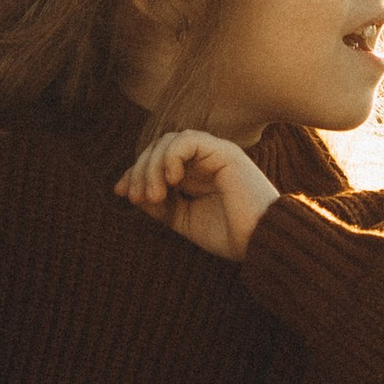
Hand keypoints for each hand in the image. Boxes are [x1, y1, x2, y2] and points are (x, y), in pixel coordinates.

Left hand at [112, 128, 281, 262]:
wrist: (261, 243)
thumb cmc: (230, 235)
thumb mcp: (183, 220)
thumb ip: (159, 205)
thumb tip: (130, 190)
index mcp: (196, 175)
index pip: (157, 160)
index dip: (135, 172)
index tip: (121, 193)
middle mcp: (205, 160)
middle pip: (158, 148)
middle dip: (140, 171)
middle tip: (135, 197)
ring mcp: (215, 154)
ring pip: (169, 141)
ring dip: (153, 166)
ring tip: (153, 195)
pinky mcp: (225, 152)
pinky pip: (188, 140)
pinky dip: (172, 156)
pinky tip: (171, 180)